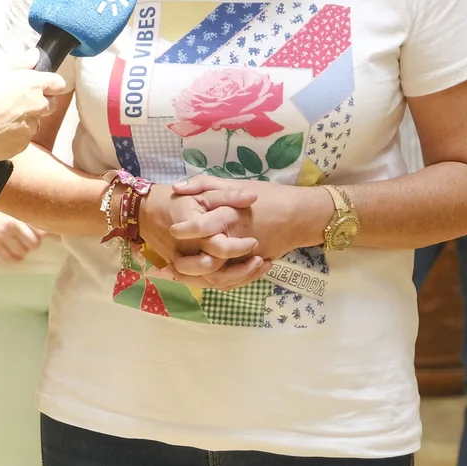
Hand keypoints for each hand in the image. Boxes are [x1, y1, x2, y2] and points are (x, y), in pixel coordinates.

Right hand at [0, 51, 66, 160]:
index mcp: (33, 85)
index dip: (52, 83)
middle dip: (39, 102)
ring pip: (34, 122)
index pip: (58, 83)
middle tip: (17, 100)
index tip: (41, 84)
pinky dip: (13, 135)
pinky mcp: (21, 145)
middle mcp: (37, 107)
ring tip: (2, 117)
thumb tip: (35, 56)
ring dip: (25, 119)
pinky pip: (22, 139)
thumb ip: (18, 60)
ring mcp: (30, 128)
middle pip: (50, 105)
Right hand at [0, 210, 43, 261]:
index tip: (41, 232)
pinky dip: (13, 257)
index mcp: (20, 215)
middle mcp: (10, 226)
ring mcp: (0, 235)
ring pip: (21, 252)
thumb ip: (31, 216)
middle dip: (34, 242)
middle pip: (34, 244)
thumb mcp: (18, 208)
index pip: (41, 232)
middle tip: (30, 238)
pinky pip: (7, 257)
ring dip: (23, 250)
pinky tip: (14, 252)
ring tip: (21, 244)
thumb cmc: (2, 206)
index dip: (44, 234)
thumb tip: (49, 229)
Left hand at [155, 176, 333, 288]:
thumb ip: (204, 185)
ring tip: (175, 274)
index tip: (170, 231)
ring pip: (216, 276)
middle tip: (165, 264)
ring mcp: (244, 257)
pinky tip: (198, 276)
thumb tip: (176, 188)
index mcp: (229, 217)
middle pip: (204, 261)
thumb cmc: (267, 196)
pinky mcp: (250, 265)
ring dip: (194, 278)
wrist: (301, 215)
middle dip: (183, 265)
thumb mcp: (235, 185)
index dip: (183, 231)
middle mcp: (235, 240)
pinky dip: (213, 280)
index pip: (200, 228)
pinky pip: (230, 279)